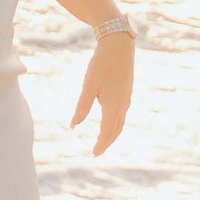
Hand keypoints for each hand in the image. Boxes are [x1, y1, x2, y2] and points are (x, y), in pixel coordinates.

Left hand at [72, 26, 133, 156]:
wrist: (119, 44)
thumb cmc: (101, 64)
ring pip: (120, 122)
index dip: (101, 145)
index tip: (94, 154)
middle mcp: (123, 105)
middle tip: (97, 151)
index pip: (107, 132)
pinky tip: (110, 121)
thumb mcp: (88, 86)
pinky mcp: (126, 91)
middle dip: (107, 142)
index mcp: (113, 106)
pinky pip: (122, 113)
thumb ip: (82, 107)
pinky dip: (116, 122)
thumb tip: (73, 125)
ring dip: (112, 133)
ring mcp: (126, 98)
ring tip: (103, 140)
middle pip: (116, 130)